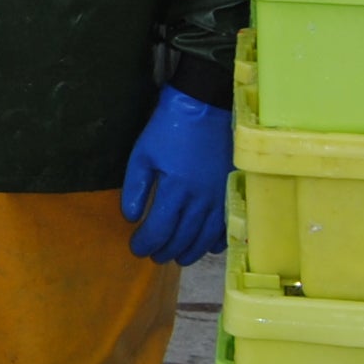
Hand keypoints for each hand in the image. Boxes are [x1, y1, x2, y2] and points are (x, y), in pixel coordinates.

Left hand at [118, 86, 232, 266]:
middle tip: (155, 257)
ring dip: (190, 251)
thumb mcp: (142, 154)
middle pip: (182, 238)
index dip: (145, 243)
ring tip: (178, 258)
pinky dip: (217, 241)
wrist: (207, 105)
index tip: (136, 248)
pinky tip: (209, 247)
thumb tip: (130, 218)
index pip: (158, 230)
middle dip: (165, 251)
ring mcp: (221, 197)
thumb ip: (135, 188)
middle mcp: (200, 200)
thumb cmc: (170, 128)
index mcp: (176, 190)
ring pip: (205, 237)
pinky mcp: (234, 191)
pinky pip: (227, 226)